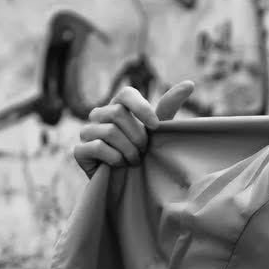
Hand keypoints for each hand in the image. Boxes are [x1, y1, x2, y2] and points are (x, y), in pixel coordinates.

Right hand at [72, 80, 194, 178]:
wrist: (127, 185)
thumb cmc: (143, 154)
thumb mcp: (156, 131)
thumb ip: (168, 107)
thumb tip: (190, 84)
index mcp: (117, 106)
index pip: (126, 93)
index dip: (142, 108)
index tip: (155, 127)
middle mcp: (98, 115)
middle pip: (117, 113)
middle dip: (137, 136)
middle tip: (143, 151)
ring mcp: (86, 132)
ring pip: (109, 132)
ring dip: (129, 150)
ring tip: (134, 161)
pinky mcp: (79, 151)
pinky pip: (98, 147)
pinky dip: (115, 159)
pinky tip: (119, 166)